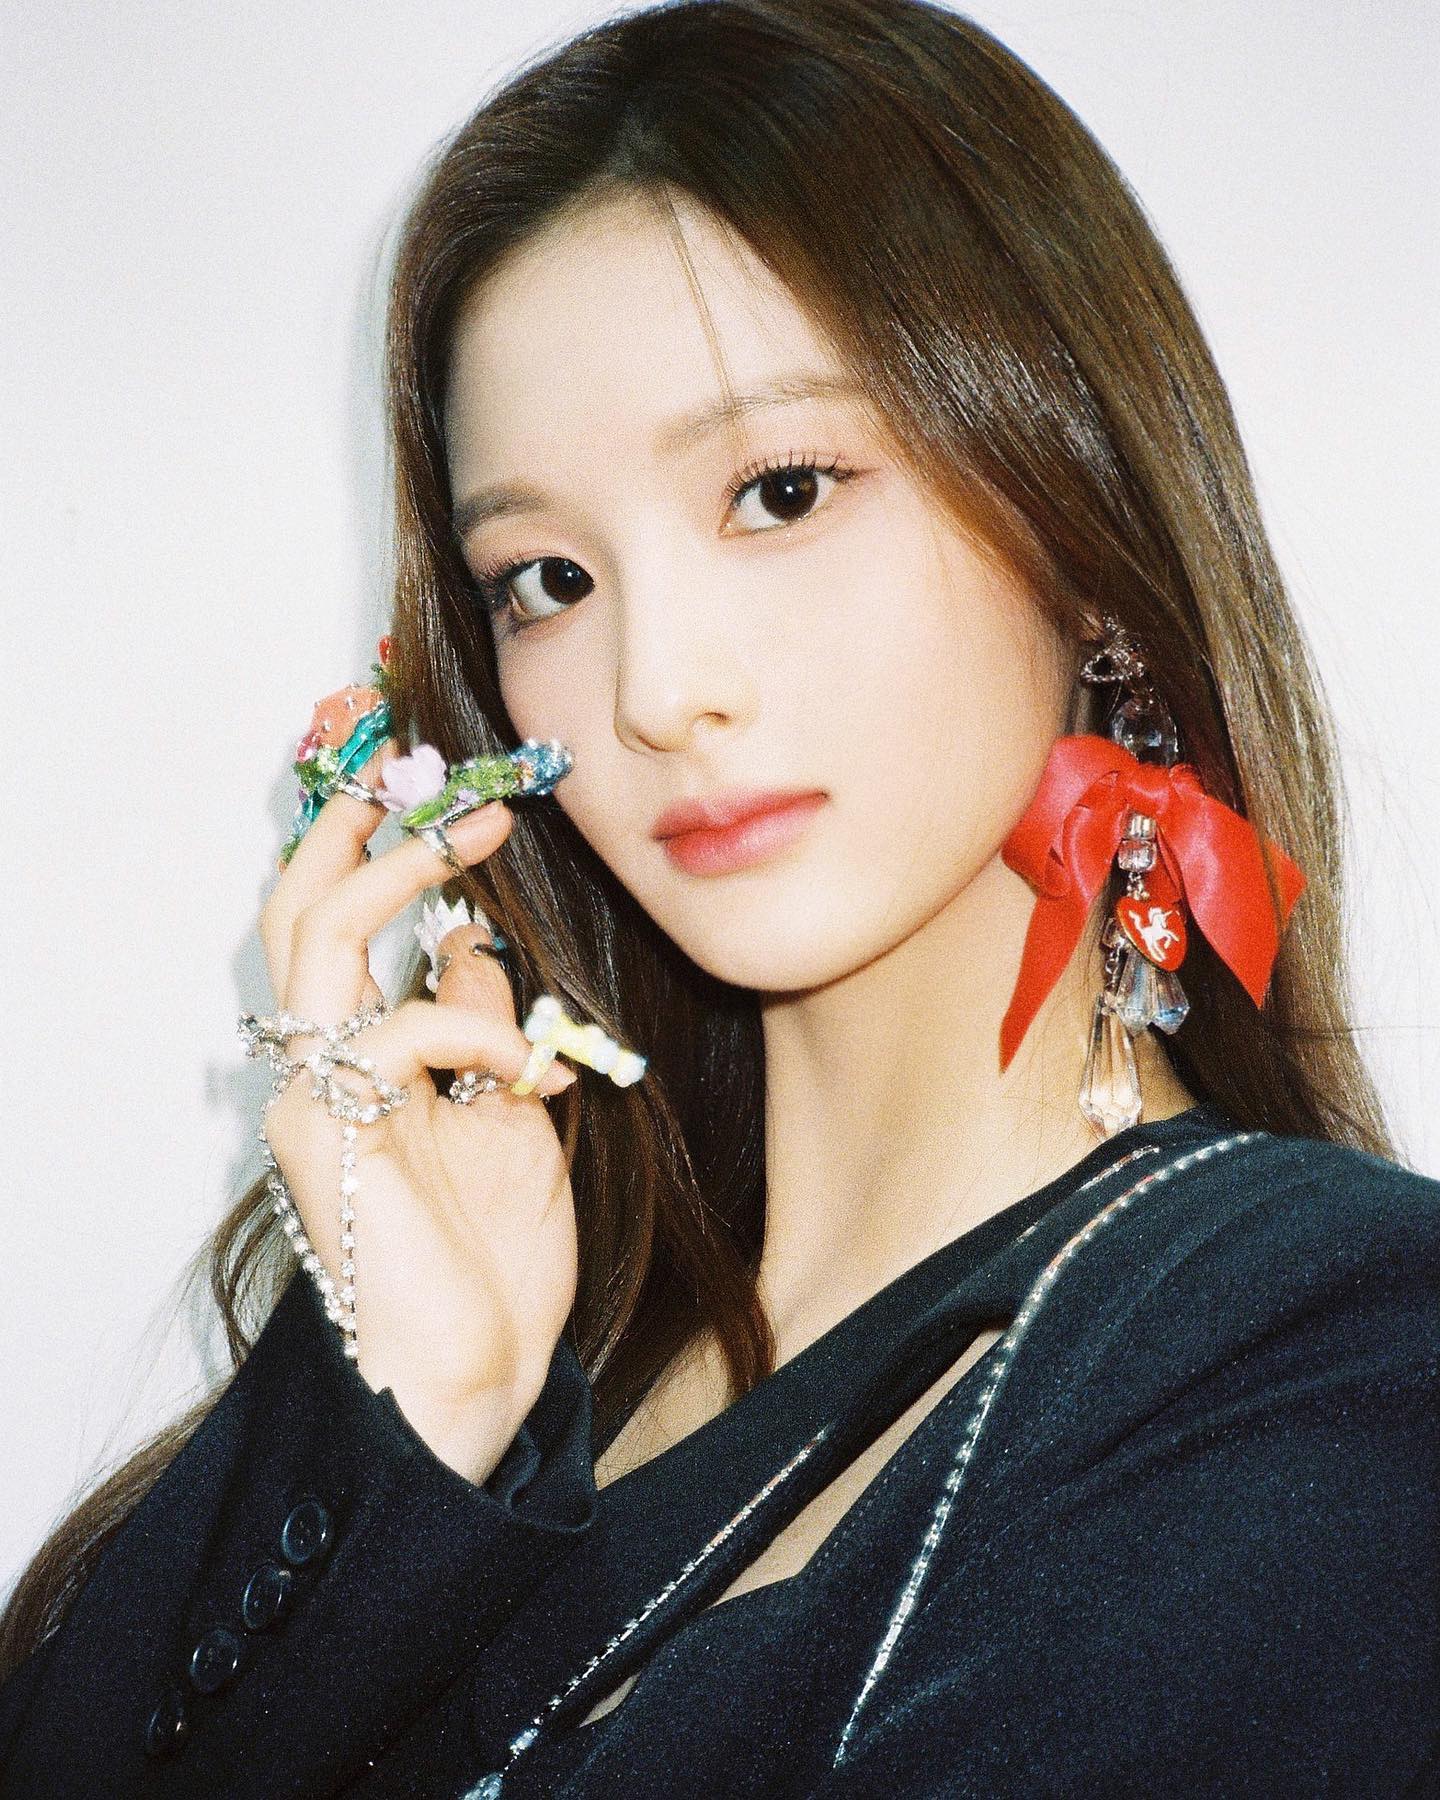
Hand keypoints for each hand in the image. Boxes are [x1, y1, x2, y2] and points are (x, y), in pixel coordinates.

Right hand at [257, 742, 580, 1483]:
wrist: (476, 1378)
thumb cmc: (495, 1259)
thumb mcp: (511, 1115)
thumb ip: (484, 1028)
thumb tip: (474, 946)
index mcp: (362, 1057)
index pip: (341, 923)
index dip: (368, 839)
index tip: (426, 769)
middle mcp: (319, 1065)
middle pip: (300, 906)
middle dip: (354, 821)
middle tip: (423, 759)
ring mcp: (313, 1097)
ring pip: (317, 940)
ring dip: (396, 871)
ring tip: (473, 831)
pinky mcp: (328, 1134)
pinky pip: (392, 1032)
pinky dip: (474, 1030)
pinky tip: (532, 1071)